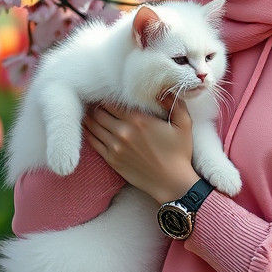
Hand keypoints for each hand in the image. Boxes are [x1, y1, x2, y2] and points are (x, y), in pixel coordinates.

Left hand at [83, 98, 198, 204]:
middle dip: (97, 106)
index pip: (112, 101)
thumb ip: (174, 103)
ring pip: (93, 126)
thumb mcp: (184, 124)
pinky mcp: (111, 159)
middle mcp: (123, 131)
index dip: (107, 96)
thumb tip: (163, 89)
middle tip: (96, 102)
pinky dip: (88, 132)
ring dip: (90, 117)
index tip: (107, 93)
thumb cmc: (179, 153)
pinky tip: (88, 127)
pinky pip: (93, 142)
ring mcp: (115, 146)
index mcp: (138, 120)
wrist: (172, 182)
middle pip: (99, 112)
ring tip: (89, 112)